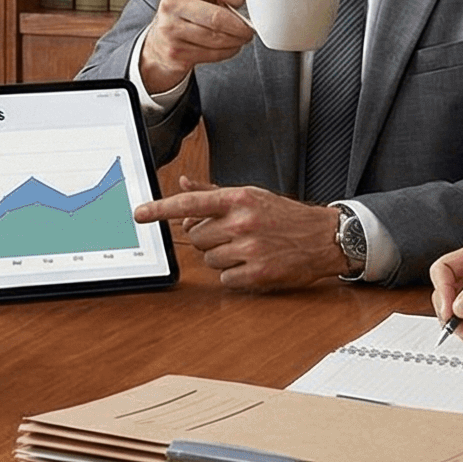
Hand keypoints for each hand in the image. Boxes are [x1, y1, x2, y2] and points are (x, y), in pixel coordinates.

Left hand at [133, 181, 343, 289]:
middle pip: (197, 237)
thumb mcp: (250, 196)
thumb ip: (213, 193)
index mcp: (238, 199)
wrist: (323, 237)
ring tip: (246, 247)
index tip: (139, 214)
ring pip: (209, 258)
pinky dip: (233, 274)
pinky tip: (252, 263)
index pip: (190, 203)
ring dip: (221, 256)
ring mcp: (250, 249)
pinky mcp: (258, 273)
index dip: (160, 209)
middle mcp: (242, 222)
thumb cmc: (284, 216)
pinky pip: (224, 278)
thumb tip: (183, 184)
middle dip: (208, 238)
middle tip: (231, 234)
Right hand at [137, 0, 258, 95]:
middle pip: (217, 17)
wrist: (161, 39)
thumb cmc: (190, 10)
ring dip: (236, 40)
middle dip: (241, 26)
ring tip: (242, 38)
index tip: (246, 3)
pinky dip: (227, 52)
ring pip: (215, 38)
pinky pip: (211, 54)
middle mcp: (173, 3)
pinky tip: (230, 47)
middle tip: (250, 29)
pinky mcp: (174, 51)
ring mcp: (170, 28)